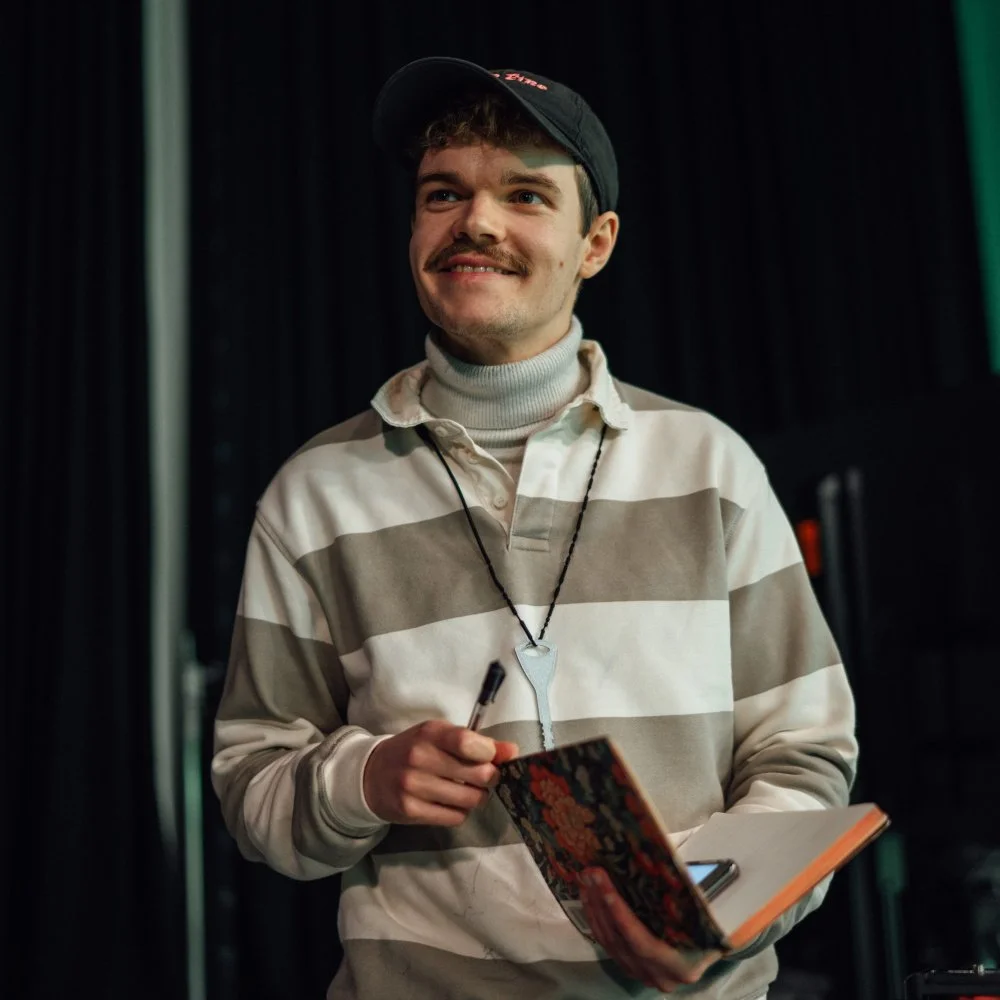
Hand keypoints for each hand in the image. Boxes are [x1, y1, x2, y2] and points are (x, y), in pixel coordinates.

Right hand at [363, 719, 518, 825]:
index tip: (490, 757)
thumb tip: (513, 751)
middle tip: (483, 777)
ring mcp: (413, 786)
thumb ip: (478, 743)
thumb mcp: (441, 737)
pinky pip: (454, 817)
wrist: (371, 774)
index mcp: (430, 733)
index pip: (468, 742)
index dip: (490, 753)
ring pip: (470, 799)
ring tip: (468, 790)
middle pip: (478, 774)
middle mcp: (419, 758)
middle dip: (489, 778)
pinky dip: (460, 812)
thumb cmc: (415, 750)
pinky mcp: (410, 810)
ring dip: (477, 797)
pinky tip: (451, 803)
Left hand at [580, 867, 721, 992]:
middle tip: (591, 872)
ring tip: (586, 878)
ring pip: (609, 942)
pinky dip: (595, 918)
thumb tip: (656, 866)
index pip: (643, 942)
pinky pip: (606, 943)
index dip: (620, 914)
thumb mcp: (703, 917)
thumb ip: (684, 902)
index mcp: (682, 966)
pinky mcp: (629, 967)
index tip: (604, 884)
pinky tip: (589, 896)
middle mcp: (659, 976)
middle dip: (601, 903)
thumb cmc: (709, 927)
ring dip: (594, 908)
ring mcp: (642, 974)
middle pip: (620, 940)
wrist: (709, 949)